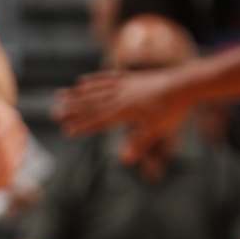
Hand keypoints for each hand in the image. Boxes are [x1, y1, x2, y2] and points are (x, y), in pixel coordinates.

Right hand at [55, 64, 189, 154]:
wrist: (185, 84)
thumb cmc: (173, 110)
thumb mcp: (157, 130)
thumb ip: (139, 143)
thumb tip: (124, 160)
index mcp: (124, 112)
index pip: (98, 121)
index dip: (82, 126)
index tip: (66, 130)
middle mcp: (119, 97)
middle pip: (91, 104)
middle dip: (71, 109)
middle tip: (53, 112)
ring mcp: (123, 86)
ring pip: (94, 90)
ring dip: (76, 94)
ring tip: (60, 95)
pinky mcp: (130, 78)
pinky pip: (107, 78)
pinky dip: (93, 80)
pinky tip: (82, 81)